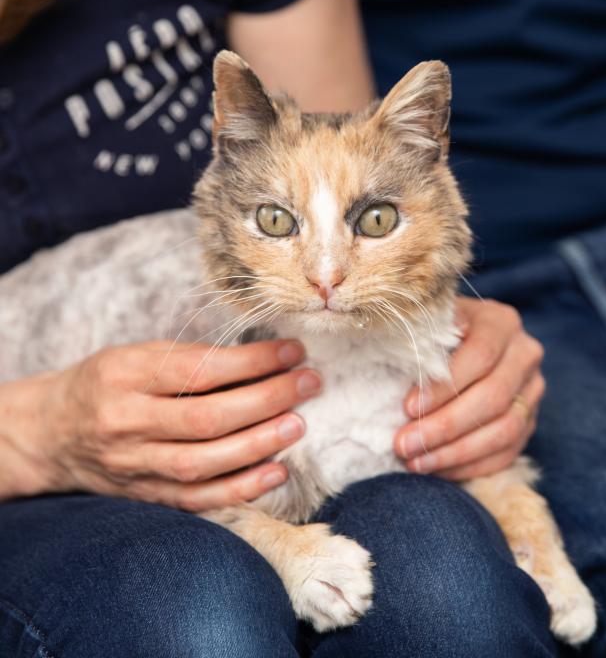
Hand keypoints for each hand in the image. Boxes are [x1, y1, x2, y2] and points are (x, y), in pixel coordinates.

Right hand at [5, 340, 320, 509]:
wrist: (53, 430)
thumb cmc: (109, 382)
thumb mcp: (139, 354)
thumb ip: (192, 359)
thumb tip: (266, 360)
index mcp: (126, 374)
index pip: (199, 369)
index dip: (253, 362)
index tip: (293, 351)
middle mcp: (126, 422)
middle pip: (206, 418)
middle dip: (268, 400)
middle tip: (309, 384)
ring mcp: (133, 465)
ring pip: (203, 462)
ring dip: (259, 444)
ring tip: (298, 424)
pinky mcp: (143, 495)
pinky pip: (195, 498)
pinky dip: (239, 489)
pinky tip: (276, 471)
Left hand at [394, 297, 544, 480]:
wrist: (461, 343)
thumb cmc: (435, 333)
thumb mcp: (429, 323)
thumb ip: (422, 334)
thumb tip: (402, 353)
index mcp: (501, 322)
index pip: (480, 356)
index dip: (444, 386)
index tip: (407, 408)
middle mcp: (525, 354)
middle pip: (493, 397)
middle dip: (445, 426)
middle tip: (404, 444)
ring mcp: (532, 391)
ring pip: (504, 430)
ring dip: (456, 452)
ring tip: (416, 462)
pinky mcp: (529, 422)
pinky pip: (506, 453)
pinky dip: (470, 466)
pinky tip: (437, 470)